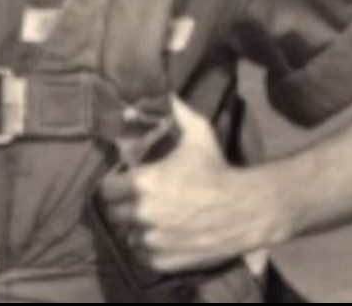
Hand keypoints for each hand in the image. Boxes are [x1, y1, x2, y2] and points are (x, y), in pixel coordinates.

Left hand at [97, 97, 284, 272]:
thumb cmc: (217, 169)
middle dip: (124, 206)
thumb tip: (164, 90)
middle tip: (139, 201)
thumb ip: (176, 111)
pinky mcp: (161, 260)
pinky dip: (148, 248)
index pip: (106, 188)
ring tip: (152, 219)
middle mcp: (141, 213)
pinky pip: (141, 255)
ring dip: (135, 228)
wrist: (245, 208)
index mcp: (142, 183)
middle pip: (114, 213)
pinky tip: (162, 236)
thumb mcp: (198, 134)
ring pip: (127, 235)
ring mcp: (151, 239)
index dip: (115, 185)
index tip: (126, 183)